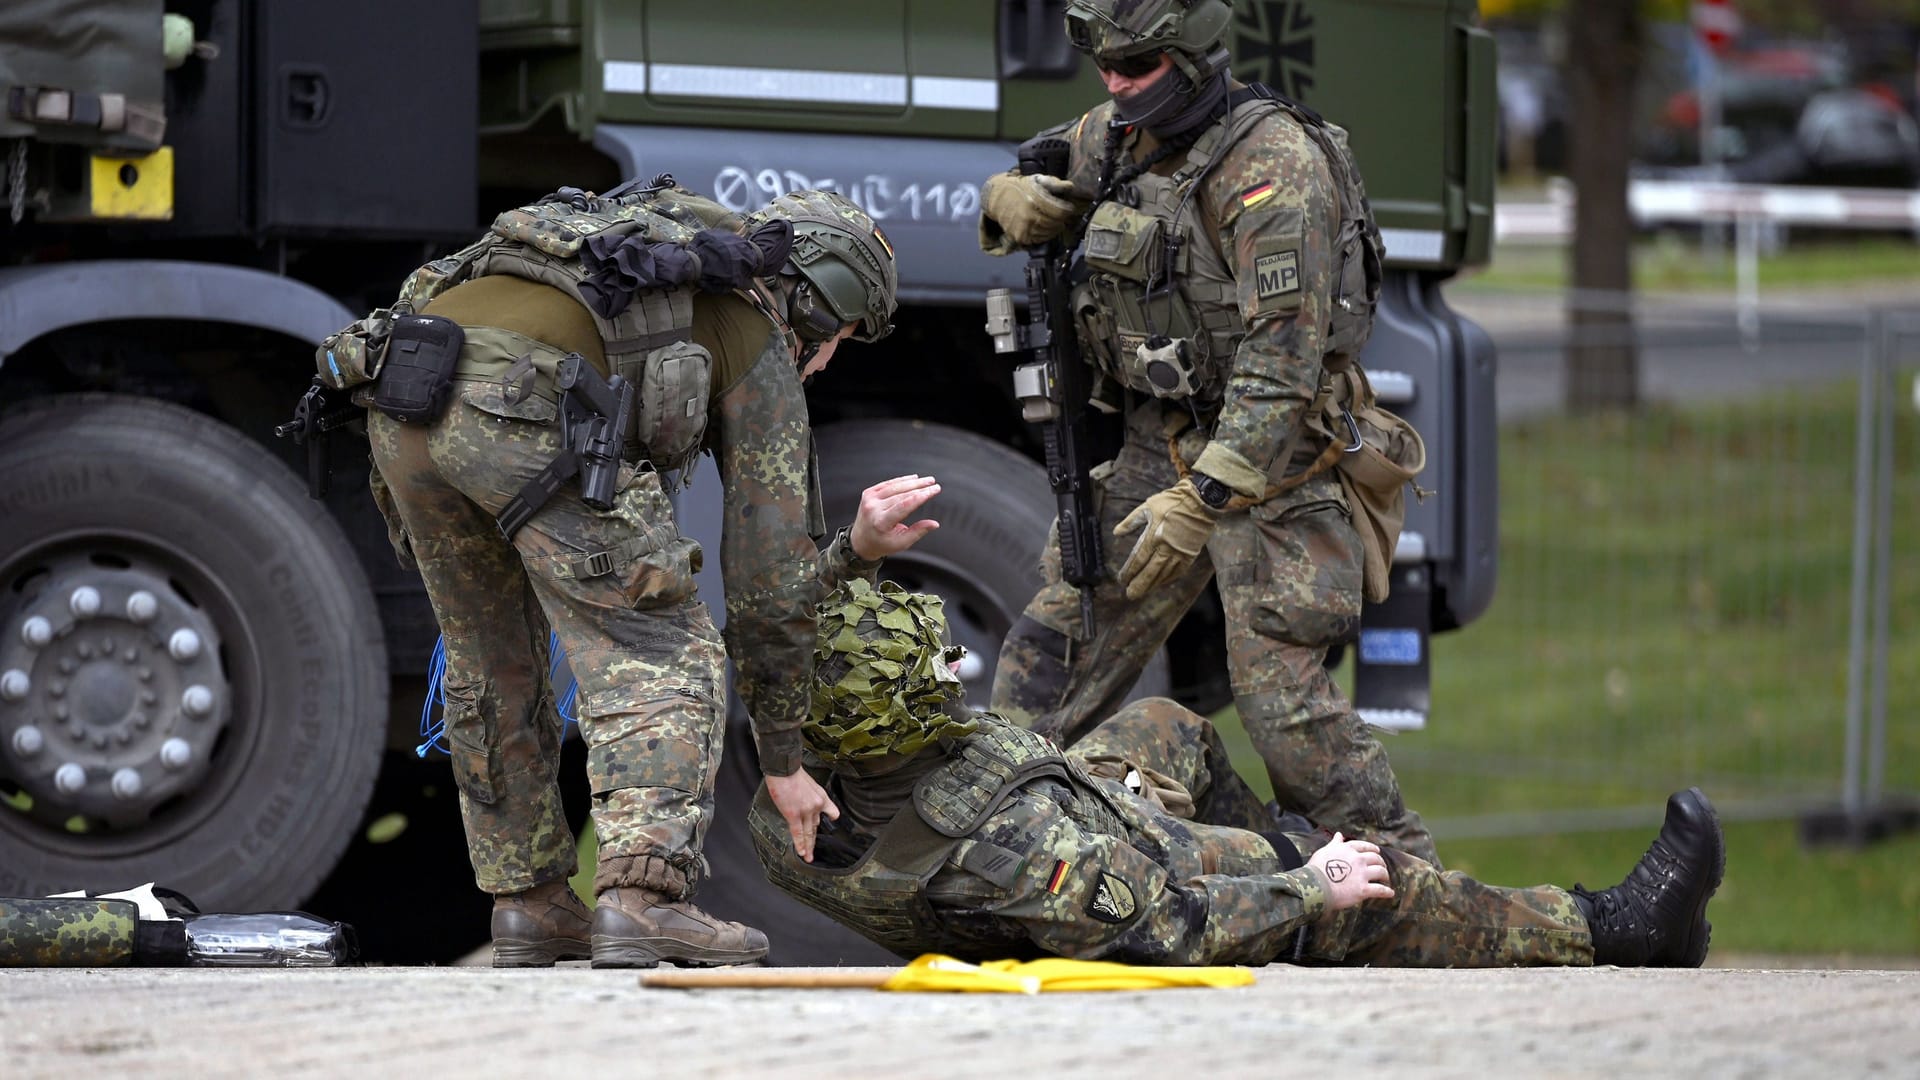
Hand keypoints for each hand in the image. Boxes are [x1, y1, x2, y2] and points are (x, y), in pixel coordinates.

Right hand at [764, 769, 839, 862]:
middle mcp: (817, 806)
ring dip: (808, 847)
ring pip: (808, 833)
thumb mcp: (811, 783)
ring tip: (808, 857)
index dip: (827, 820)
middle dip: (813, 841)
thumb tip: (805, 805)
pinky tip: (802, 852)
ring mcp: (806, 811)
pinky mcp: (793, 814)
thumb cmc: (793, 773)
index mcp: (821, 797)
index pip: (830, 813)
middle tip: (813, 853)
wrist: (784, 768)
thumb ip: (811, 796)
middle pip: (815, 827)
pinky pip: (798, 833)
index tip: (822, 826)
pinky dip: (800, 844)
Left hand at [850, 474, 940, 559]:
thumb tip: (935, 524)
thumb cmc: (882, 543)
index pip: (904, 505)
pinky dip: (901, 480)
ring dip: (913, 482)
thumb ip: (918, 532)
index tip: (934, 490)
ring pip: (895, 486)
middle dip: (920, 488)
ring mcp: (869, 499)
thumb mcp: (901, 543)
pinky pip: (887, 484)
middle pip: (901, 494)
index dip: (921, 496)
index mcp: (881, 522)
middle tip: (935, 485)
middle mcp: (873, 509)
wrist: (860, 541)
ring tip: (928, 480)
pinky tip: (913, 478)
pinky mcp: (868, 493)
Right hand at [981, 171, 1081, 246]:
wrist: (997, 198)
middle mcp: (1030, 215)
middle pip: (1057, 224)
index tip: (1068, 208)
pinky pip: (1040, 240)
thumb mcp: (1036, 180)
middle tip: (1060, 215)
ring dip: (1054, 228)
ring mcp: (1024, 228)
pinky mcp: (1021, 237)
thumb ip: (1054, 183)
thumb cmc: (1019, 188)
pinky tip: (1042, 226)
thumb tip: (1070, 187)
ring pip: (1049, 233)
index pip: (1061, 212)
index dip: (1068, 210)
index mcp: (1035, 200)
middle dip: (1061, 220)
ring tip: (1052, 220)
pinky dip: (1044, 234)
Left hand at [1113, 481, 1218, 599]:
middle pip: (1150, 572)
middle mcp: (1166, 547)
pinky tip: (1160, 583)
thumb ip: (1131, 522)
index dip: (1129, 571)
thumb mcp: (1148, 507)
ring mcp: (1179, 553)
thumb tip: (1116, 533)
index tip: (1122, 579)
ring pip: (1163, 574)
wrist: (1200, 502)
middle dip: (1139, 584)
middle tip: (1130, 594)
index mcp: (1154, 535)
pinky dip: (1168, 579)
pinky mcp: (1190, 555)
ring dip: (1152, 585)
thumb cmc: (1172, 502)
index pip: (1138, 559)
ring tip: (1142, 592)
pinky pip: (1178, 572)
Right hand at [1308, 833, 1393, 911]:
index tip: (1376, 851)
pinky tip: (1390, 893)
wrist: (1314, 886)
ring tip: (1385, 879)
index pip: (1365, 846)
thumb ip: (1334, 843)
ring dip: (1385, 875)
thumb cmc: (1316, 869)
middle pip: (1376, 858)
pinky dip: (1387, 892)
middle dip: (1381, 862)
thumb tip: (1339, 834)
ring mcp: (1362, 874)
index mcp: (1348, 849)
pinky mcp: (1363, 890)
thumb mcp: (1324, 851)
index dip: (1372, 848)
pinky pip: (1380, 890)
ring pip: (1381, 872)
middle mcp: (1358, 860)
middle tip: (1382, 866)